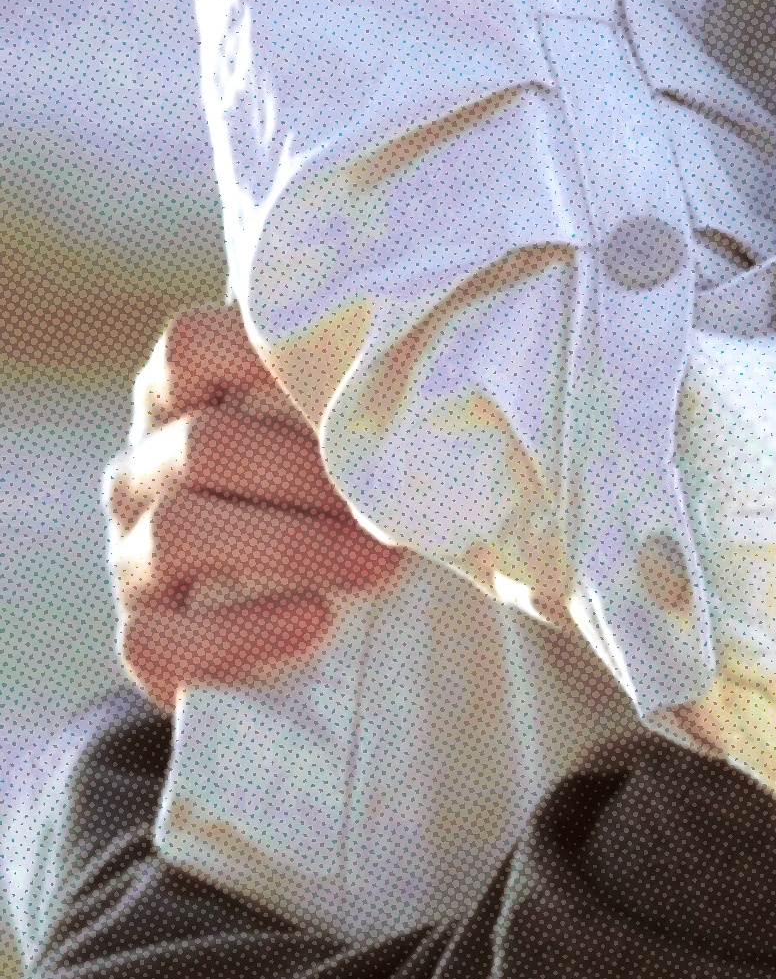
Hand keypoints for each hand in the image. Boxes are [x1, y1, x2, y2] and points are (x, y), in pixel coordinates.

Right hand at [106, 304, 404, 712]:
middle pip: (202, 443)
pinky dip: (242, 629)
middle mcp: (148, 466)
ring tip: (374, 564)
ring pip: (177, 530)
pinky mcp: (142, 634)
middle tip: (386, 501)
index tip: (352, 375)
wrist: (297, 623)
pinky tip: (313, 620)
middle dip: (305, 472)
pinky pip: (161, 635)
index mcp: (187, 397)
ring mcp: (131, 551)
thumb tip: (440, 368)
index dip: (262, 349)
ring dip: (289, 544)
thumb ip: (357, 397)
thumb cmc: (335, 495)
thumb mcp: (336, 436)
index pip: (191, 343)